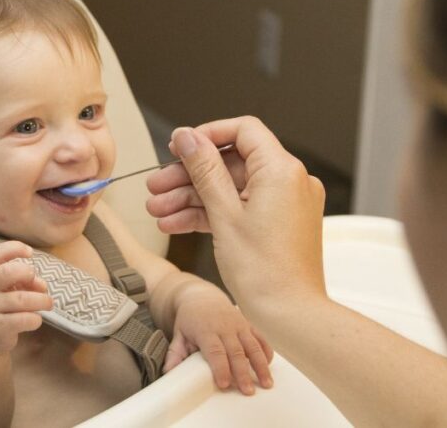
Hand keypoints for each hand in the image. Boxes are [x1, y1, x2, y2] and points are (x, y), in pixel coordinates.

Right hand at [0, 241, 52, 356]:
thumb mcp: (6, 289)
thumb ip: (25, 281)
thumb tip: (42, 286)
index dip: (14, 249)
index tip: (29, 252)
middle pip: (6, 273)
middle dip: (26, 273)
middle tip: (36, 281)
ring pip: (21, 299)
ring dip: (41, 300)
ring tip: (47, 303)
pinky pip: (23, 320)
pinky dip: (35, 319)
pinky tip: (35, 320)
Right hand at [145, 117, 326, 313]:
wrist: (289, 315)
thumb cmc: (265, 272)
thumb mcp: (224, 214)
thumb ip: (204, 169)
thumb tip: (187, 137)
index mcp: (282, 171)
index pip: (243, 131)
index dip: (207, 135)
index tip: (178, 147)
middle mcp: (290, 182)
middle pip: (231, 163)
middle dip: (189, 175)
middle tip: (157, 186)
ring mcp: (285, 204)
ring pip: (231, 189)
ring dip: (192, 198)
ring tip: (159, 211)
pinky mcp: (278, 224)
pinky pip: (240, 208)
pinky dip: (211, 214)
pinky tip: (177, 224)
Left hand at [164, 283, 273, 394]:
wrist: (201, 296)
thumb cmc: (189, 319)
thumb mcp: (178, 334)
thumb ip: (174, 354)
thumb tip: (168, 374)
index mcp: (206, 330)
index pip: (215, 351)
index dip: (220, 368)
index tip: (224, 384)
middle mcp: (225, 327)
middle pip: (236, 352)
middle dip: (243, 372)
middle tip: (248, 391)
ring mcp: (239, 324)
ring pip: (253, 346)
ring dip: (261, 366)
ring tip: (266, 384)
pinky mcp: (248, 324)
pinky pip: (260, 338)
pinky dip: (266, 352)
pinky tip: (269, 367)